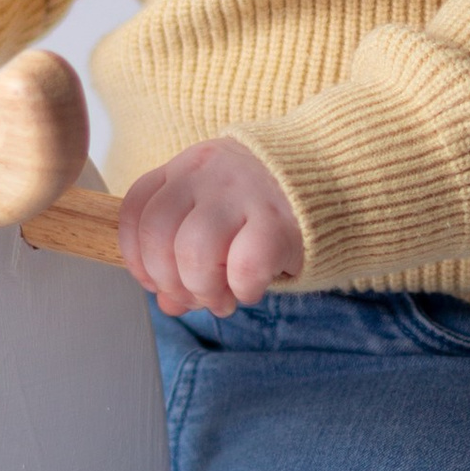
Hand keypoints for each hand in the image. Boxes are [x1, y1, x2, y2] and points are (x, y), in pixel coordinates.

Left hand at [117, 136, 304, 312]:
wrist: (333, 176)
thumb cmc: (266, 204)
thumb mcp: (217, 216)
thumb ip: (184, 254)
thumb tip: (168, 303)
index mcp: (186, 168)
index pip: (136, 210)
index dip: (136, 257)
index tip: (154, 282)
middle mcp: (208, 173)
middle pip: (157, 235)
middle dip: (169, 281)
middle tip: (195, 297)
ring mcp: (243, 192)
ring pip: (193, 252)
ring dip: (203, 289)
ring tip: (222, 298)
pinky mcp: (279, 221)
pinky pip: (243, 267)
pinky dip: (242, 290)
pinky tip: (252, 288)